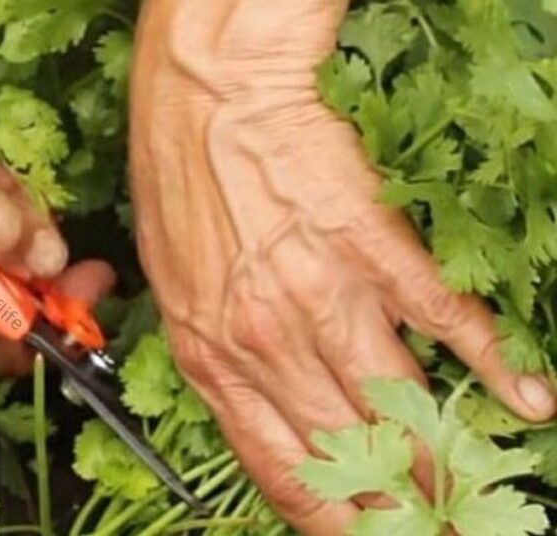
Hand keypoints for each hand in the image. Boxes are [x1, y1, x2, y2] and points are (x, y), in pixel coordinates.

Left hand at [130, 0, 554, 532]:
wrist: (209, 101)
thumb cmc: (182, 189)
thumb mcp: (175, 290)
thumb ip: (219, 355)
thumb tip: (264, 405)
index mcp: (212, 359)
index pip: (279, 468)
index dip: (328, 519)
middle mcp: (267, 344)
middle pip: (348, 451)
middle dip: (396, 506)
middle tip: (434, 527)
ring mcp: (323, 298)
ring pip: (395, 404)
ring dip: (441, 456)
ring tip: (475, 491)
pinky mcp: (372, 249)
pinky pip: (441, 321)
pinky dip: (491, 363)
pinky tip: (526, 397)